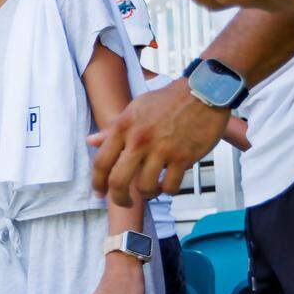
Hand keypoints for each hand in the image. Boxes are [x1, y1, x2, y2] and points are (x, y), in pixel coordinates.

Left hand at [88, 78, 228, 205]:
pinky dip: (168, 190)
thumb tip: (91, 141)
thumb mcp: (134, 109)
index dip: (97, 183)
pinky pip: (171, 186)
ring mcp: (162, 149)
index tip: (100, 193)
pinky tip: (168, 184)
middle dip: (119, 199)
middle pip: (118, 182)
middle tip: (124, 202)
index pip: (101, 162)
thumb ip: (112, 130)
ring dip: (148, 194)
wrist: (203, 91)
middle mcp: (139, 139)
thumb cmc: (167, 100)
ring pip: (145, 187)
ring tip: (152, 189)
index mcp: (123, 127)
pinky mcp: (184, 156)